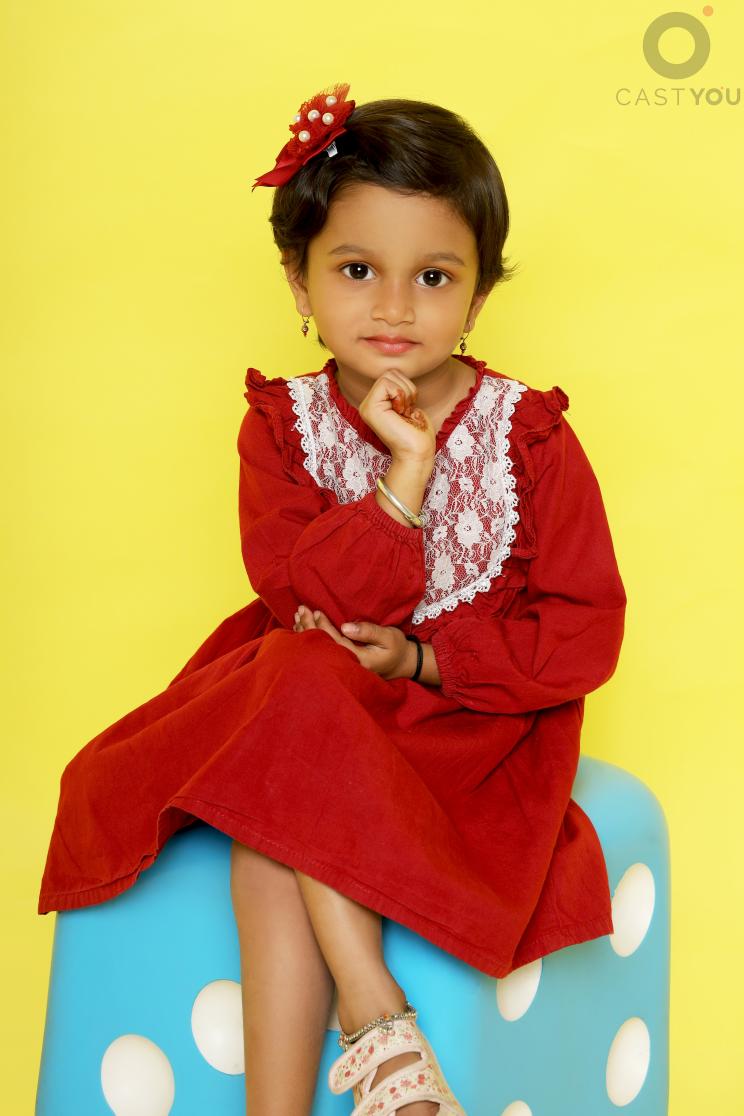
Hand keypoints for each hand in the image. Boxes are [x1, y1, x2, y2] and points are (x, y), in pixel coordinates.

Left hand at [292, 604, 415, 679]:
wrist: (401, 664)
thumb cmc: (396, 648)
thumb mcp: (389, 637)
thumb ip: (369, 631)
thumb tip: (345, 627)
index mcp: (359, 660)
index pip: (335, 642)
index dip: (323, 627)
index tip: (316, 612)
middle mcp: (348, 666)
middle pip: (322, 647)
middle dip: (309, 627)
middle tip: (301, 610)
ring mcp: (343, 667)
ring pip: (319, 650)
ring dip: (306, 633)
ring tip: (297, 616)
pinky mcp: (341, 663)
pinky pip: (321, 652)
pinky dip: (309, 639)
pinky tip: (301, 629)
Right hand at [358, 370, 435, 461]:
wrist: (417, 453)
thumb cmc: (418, 432)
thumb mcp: (409, 404)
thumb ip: (401, 388)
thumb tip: (399, 373)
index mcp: (377, 403)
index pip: (392, 375)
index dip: (407, 387)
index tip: (409, 409)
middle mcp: (368, 404)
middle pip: (390, 372)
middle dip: (407, 388)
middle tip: (407, 410)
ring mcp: (367, 406)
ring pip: (388, 375)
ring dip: (405, 392)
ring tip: (404, 412)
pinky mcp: (369, 408)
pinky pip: (387, 383)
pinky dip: (401, 395)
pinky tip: (401, 413)